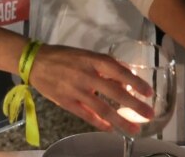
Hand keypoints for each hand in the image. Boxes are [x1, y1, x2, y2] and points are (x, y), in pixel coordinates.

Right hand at [27, 44, 155, 135]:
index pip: (118, 71)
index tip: (149, 92)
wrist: (34, 62)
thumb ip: (105, 65)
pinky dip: (99, 122)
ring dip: (120, 120)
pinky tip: (109, 128)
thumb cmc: (63, 57)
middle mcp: (85, 75)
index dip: (135, 82)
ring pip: (102, 108)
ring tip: (134, 130)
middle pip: (114, 92)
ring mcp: (75, 90)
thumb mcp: (86, 55)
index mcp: (91, 60)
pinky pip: (86, 115)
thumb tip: (127, 75)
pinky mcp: (66, 102)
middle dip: (134, 104)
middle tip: (149, 114)